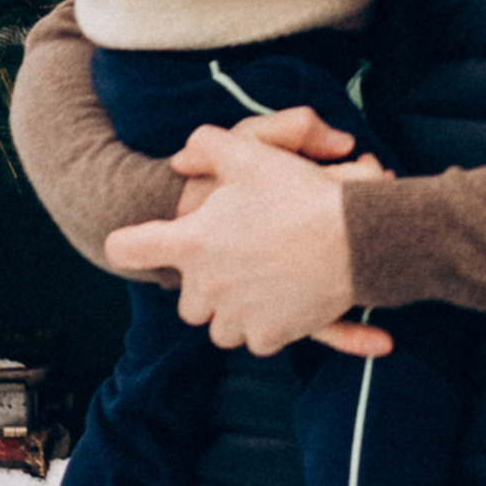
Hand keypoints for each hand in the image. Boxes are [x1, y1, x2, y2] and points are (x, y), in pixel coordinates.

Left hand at [109, 117, 393, 356]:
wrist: (357, 237)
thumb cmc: (301, 194)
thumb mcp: (250, 152)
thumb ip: (205, 146)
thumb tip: (180, 160)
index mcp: (191, 242)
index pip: (128, 248)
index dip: (128, 244)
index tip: (138, 243)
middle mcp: (207, 286)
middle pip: (185, 304)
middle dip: (204, 291)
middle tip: (234, 265)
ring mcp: (238, 315)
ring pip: (219, 328)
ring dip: (233, 312)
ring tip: (261, 286)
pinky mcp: (270, 335)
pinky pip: (256, 340)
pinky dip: (268, 327)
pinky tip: (287, 302)